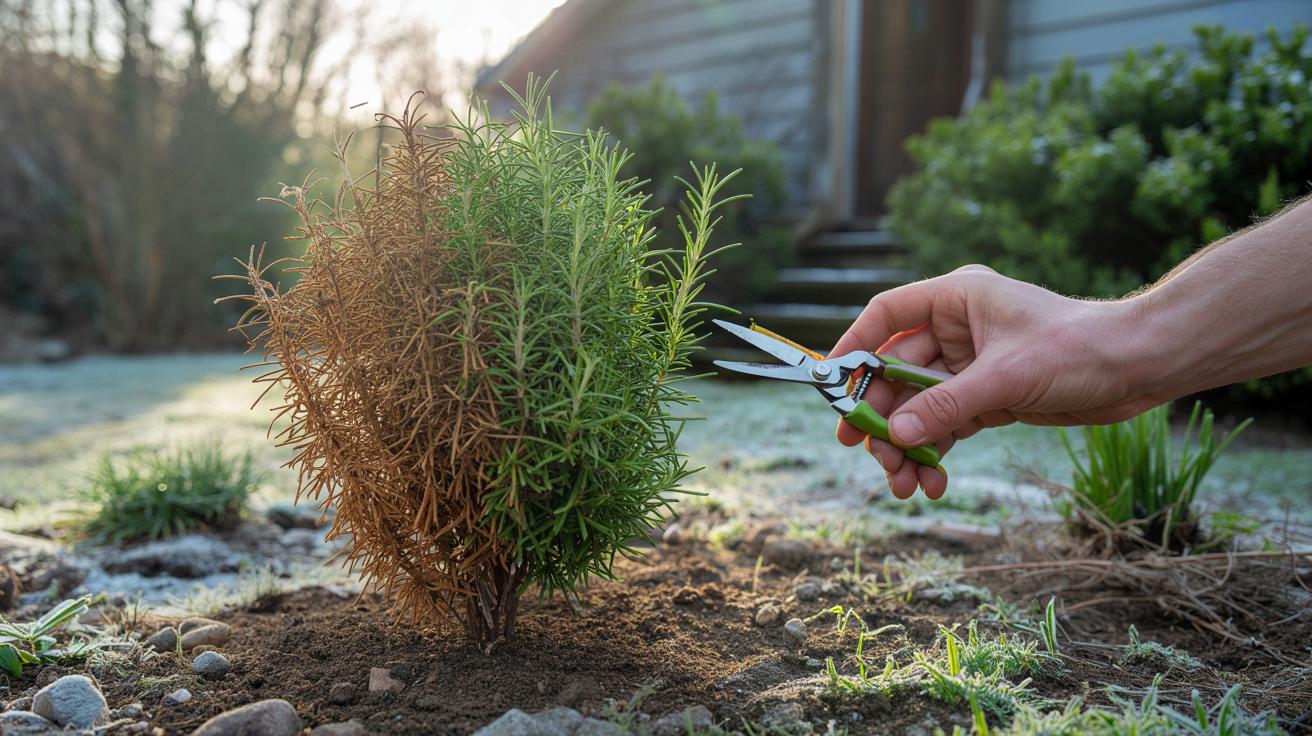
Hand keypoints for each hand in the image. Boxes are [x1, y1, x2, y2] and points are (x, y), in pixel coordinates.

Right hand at [831, 265, 1154, 499]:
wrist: (1140, 367)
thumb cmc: (1079, 348)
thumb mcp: (1006, 377)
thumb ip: (946, 405)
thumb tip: (896, 435)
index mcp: (956, 298)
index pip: (887, 315)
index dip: (854, 347)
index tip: (830, 385)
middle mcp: (957, 329)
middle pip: (896, 373)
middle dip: (883, 418)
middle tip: (868, 454)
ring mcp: (971, 365)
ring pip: (919, 406)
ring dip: (908, 445)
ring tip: (904, 485)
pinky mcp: (989, 397)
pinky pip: (946, 426)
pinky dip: (935, 452)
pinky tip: (931, 481)